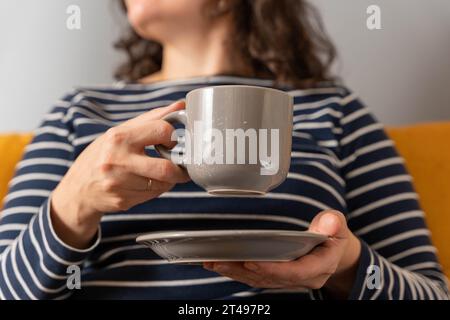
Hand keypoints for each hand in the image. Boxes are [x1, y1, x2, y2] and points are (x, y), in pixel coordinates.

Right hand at [51, 101, 189, 247]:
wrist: (78, 187)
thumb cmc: (104, 154)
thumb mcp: (122, 131)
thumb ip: (153, 118)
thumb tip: (180, 105)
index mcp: (119, 137)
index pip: (162, 131)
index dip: (173, 137)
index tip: (172, 142)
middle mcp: (117, 161)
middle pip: (166, 168)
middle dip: (180, 170)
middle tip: (181, 166)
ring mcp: (119, 184)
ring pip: (163, 184)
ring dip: (168, 180)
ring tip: (160, 173)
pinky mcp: (122, 200)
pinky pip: (153, 195)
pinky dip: (157, 189)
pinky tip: (147, 183)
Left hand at [203, 210, 361, 297]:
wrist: (335, 252)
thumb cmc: (333, 236)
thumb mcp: (338, 226)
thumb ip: (333, 223)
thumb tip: (329, 222)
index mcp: (319, 267)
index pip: (295, 272)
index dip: (273, 269)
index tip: (251, 262)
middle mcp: (304, 278)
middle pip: (271, 278)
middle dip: (243, 271)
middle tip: (219, 261)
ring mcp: (290, 280)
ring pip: (260, 280)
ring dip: (235, 273)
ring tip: (213, 262)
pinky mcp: (279, 277)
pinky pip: (258, 278)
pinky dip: (238, 272)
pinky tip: (221, 264)